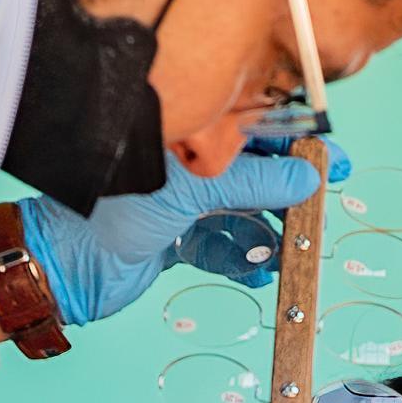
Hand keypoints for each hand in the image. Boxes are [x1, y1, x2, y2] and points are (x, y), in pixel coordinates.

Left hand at [18, 140, 350, 324]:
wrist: (67, 264)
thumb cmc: (112, 209)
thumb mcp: (191, 190)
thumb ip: (251, 182)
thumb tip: (307, 179)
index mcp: (186, 135)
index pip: (255, 131)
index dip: (297, 146)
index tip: (334, 162)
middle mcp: (185, 166)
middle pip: (254, 174)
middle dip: (288, 195)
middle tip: (320, 211)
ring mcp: (180, 204)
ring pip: (242, 214)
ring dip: (268, 234)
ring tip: (289, 251)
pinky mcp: (175, 240)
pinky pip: (221, 247)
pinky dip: (241, 260)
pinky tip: (259, 271)